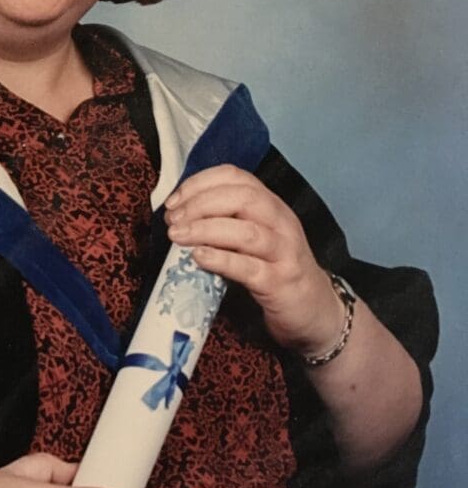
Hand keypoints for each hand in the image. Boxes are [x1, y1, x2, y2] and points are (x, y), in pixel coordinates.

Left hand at [164, 165, 343, 355]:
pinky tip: (199, 257)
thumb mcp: (254, 236)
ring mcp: (284, 253)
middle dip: (200, 204)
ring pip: (246, 231)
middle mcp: (281, 222)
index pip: (236, 177)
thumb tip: (179, 214)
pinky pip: (250, 268)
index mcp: (271, 205)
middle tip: (173, 220)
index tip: (174, 200)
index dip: (200, 183)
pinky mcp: (280, 283)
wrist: (314, 310)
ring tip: (177, 236)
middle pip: (242, 198)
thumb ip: (226, 220)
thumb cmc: (275, 269)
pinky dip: (221, 260)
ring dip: (205, 229)